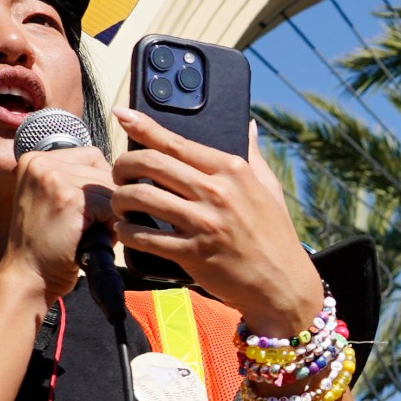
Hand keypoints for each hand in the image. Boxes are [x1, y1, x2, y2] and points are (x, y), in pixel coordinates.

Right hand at [4, 144, 112, 300]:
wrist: (30, 276)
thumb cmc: (48, 244)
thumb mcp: (55, 200)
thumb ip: (80, 180)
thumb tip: (125, 174)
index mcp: (35, 159)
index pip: (92, 156)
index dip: (98, 187)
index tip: (83, 211)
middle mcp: (41, 163)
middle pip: (103, 171)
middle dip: (105, 201)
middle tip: (83, 227)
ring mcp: (53, 178)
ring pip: (110, 188)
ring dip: (108, 214)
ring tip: (85, 232)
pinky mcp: (69, 198)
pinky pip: (111, 205)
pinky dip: (109, 226)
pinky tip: (88, 238)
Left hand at [111, 109, 323, 331]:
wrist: (282, 284)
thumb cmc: (275, 235)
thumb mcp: (269, 188)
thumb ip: (253, 154)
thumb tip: (248, 125)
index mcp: (233, 170)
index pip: (176, 142)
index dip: (143, 126)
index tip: (122, 115)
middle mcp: (217, 192)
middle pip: (150, 163)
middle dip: (123, 165)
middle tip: (119, 174)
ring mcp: (204, 223)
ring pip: (140, 197)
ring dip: (120, 199)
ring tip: (120, 203)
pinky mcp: (192, 253)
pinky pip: (143, 236)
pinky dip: (127, 231)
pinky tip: (127, 230)